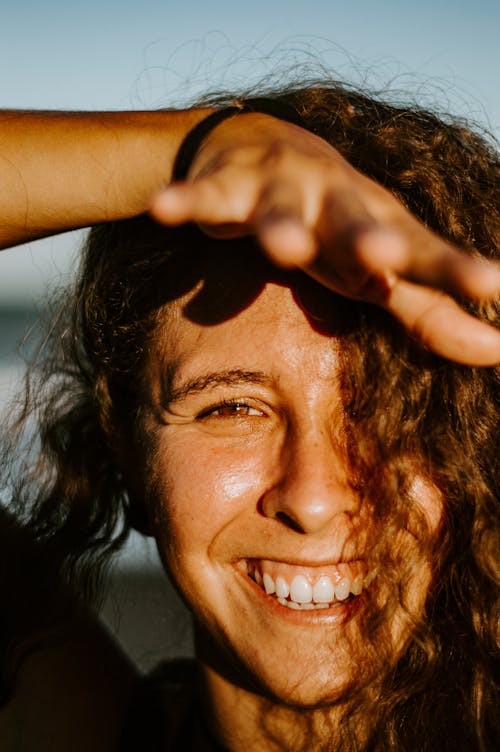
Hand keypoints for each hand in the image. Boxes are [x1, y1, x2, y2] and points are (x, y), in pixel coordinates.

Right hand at [150, 113, 499, 365]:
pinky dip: (187, 200)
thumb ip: (432, 314)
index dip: (451, 270)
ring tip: (284, 248)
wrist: (272, 150)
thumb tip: (496, 352)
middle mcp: (336, 203)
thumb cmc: (337, 228)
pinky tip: (165, 207)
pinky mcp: (229, 185)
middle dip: (364, 240)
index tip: (491, 286)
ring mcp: (282, 190)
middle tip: (381, 259)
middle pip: (353, 222)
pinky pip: (207, 196)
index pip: (420, 253)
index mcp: (378, 228)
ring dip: (281, 227)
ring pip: (279, 209)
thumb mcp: (382, 271)